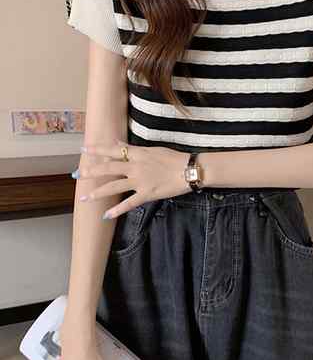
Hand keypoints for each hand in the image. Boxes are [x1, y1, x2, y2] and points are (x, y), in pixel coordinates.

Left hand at [76, 140, 190, 218]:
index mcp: (138, 154)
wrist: (188, 170)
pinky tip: (106, 215)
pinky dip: (117, 210)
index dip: (98, 149)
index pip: (114, 150)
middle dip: (92, 172)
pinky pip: (129, 203)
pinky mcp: (147, 194)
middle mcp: (135, 167)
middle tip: (77, 175)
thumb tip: (118, 144)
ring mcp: (140, 181)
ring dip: (98, 193)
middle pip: (109, 168)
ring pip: (114, 187)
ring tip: (84, 198)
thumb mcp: (153, 150)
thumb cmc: (174, 158)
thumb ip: (134, 149)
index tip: (84, 149)